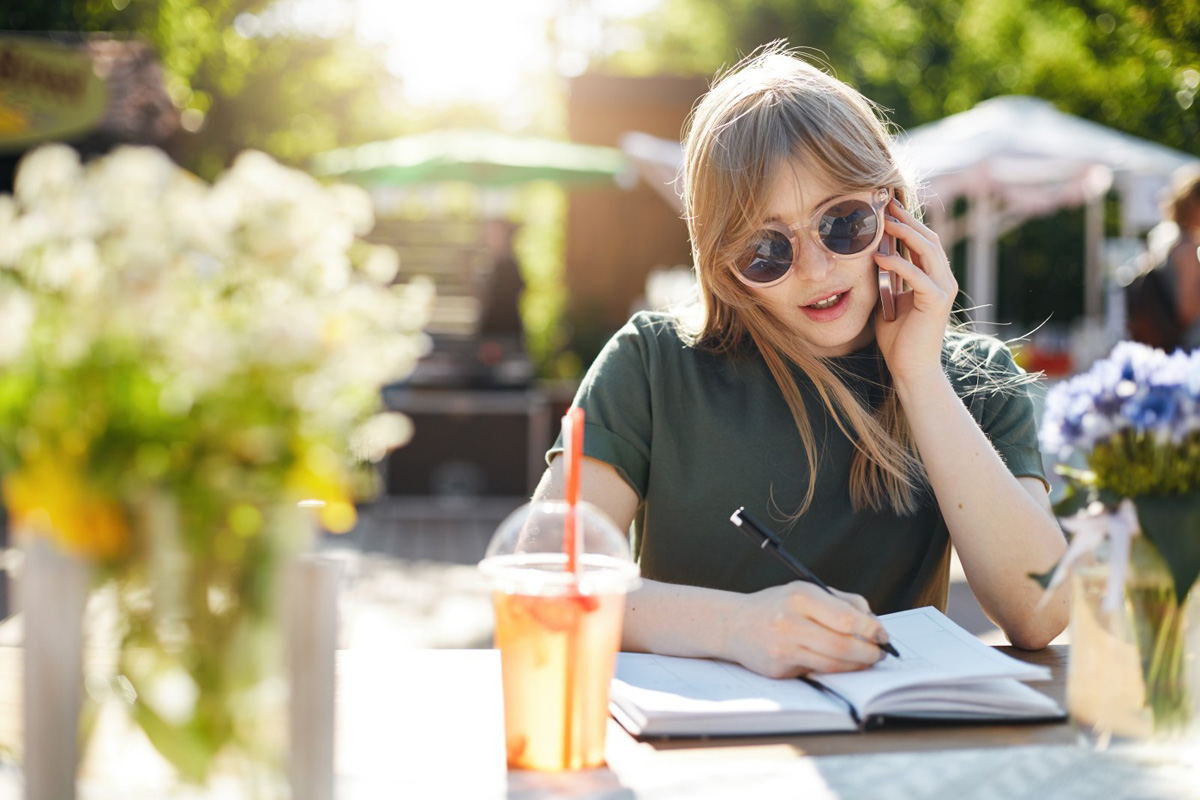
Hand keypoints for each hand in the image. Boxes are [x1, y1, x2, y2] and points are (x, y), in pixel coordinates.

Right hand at [722, 582, 890, 678]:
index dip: (871, 629)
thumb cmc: (778, 606)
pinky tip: (842, 663)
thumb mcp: (806, 591)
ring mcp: (783, 648)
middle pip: (843, 645)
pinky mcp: (779, 669)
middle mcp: (789, 622)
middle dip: (869, 652)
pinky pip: (817, 672)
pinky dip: (836, 669)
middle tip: (880, 653)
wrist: (735, 624)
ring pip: (833, 664)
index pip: (847, 618)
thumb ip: (842, 602)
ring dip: (857, 665)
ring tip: (866, 659)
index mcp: (799, 597)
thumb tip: (873, 623)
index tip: (882, 634)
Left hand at [873, 199, 957, 386]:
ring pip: (928, 251)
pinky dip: (899, 264)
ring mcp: (943, 290)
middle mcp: (943, 279)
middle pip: (928, 238)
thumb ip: (887, 278)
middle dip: (907, 220)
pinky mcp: (937, 303)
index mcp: (933, 276)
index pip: (923, 240)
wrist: (910, 367)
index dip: (906, 222)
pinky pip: (919, 276)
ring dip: (906, 234)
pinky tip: (879, 258)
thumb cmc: (898, 337)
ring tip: (884, 223)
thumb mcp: (889, 299)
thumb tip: (871, 256)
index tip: (886, 207)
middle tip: (885, 204)